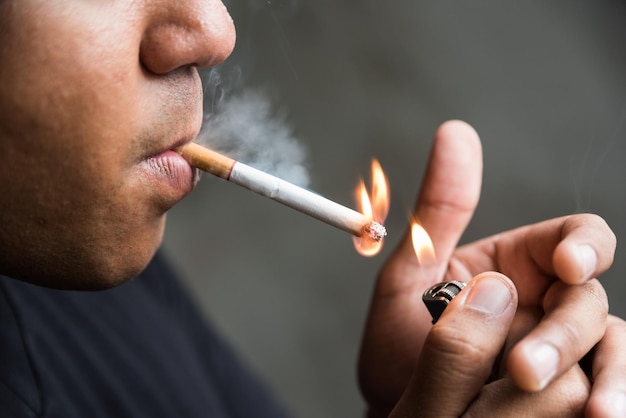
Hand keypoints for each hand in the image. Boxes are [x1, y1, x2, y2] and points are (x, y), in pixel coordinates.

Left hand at [358, 120, 618, 415]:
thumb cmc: (400, 354)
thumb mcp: (409, 279)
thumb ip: (438, 212)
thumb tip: (456, 131)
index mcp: (515, 269)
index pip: (573, 238)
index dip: (584, 245)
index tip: (570, 266)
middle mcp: (546, 307)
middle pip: (589, 299)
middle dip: (563, 333)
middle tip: (521, 370)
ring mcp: (566, 354)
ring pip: (609, 348)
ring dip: (600, 376)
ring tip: (588, 414)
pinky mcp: (577, 395)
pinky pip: (610, 389)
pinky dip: (616, 397)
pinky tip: (605, 415)